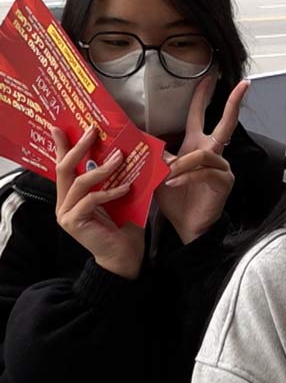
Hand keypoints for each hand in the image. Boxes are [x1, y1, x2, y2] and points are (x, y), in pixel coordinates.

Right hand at [52, 126, 143, 279]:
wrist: (126, 256)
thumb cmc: (125, 225)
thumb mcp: (120, 195)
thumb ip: (115, 177)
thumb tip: (124, 150)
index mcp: (72, 195)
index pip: (64, 166)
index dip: (63, 146)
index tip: (62, 126)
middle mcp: (64, 202)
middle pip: (64, 169)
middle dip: (77, 147)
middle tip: (91, 131)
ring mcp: (65, 213)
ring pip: (79, 182)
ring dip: (101, 168)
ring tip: (120, 158)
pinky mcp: (73, 222)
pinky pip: (91, 199)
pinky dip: (109, 191)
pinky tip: (126, 187)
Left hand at [156, 78, 248, 243]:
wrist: (187, 225)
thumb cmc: (175, 199)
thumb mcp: (159, 172)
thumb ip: (156, 155)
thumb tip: (142, 139)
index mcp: (196, 146)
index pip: (200, 115)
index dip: (203, 96)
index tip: (208, 78)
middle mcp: (212, 152)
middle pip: (226, 123)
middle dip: (234, 103)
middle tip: (242, 86)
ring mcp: (221, 167)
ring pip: (204, 154)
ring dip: (183, 163)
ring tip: (167, 175)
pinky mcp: (223, 181)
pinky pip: (204, 172)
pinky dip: (186, 176)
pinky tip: (173, 183)